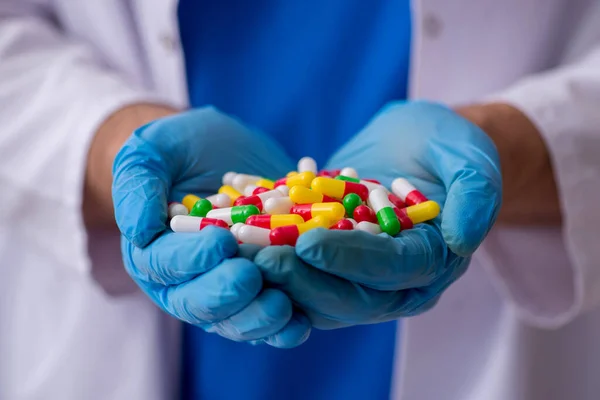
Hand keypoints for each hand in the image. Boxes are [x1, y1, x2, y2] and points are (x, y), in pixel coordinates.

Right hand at [112, 107, 310, 346]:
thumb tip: (139, 232)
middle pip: (199, 303)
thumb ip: (138, 186)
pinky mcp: (259, 289)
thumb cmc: (179, 149)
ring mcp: (224, 288)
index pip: (165, 265)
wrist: (224, 151)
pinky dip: (285, 323)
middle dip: (227, 294)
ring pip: (236, 319)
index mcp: (153, 252)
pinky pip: (268, 318)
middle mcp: (186, 280)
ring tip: (283, 305)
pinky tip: (304, 318)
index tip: (222, 242)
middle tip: (252, 277)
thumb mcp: (151, 151)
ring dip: (259, 318)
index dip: (191, 258)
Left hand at [254, 101, 501, 328]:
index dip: (351, 260)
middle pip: (348, 294)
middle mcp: (393, 281)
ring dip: (275, 275)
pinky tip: (232, 236)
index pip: (391, 270)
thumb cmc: (447, 146)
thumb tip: (463, 241)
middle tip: (258, 257)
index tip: (309, 243)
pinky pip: (295, 265)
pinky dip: (265, 253)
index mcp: (431, 262)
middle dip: (302, 278)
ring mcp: (356, 274)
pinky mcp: (327, 259)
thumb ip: (476, 193)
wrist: (415, 144)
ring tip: (236, 252)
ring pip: (315, 289)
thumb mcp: (470, 156)